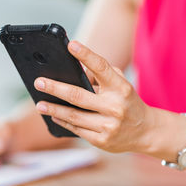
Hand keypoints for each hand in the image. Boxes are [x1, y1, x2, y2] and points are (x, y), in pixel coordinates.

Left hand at [34, 41, 151, 152]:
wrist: (147, 132)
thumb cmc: (128, 103)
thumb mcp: (121, 86)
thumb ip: (102, 76)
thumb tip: (75, 71)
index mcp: (121, 88)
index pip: (102, 68)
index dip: (86, 55)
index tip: (71, 45)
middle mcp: (115, 106)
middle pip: (78, 96)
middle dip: (55, 88)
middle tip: (39, 82)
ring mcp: (109, 126)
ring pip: (74, 116)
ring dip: (53, 109)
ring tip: (39, 104)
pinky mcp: (102, 141)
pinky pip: (77, 130)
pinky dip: (63, 121)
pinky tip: (53, 115)